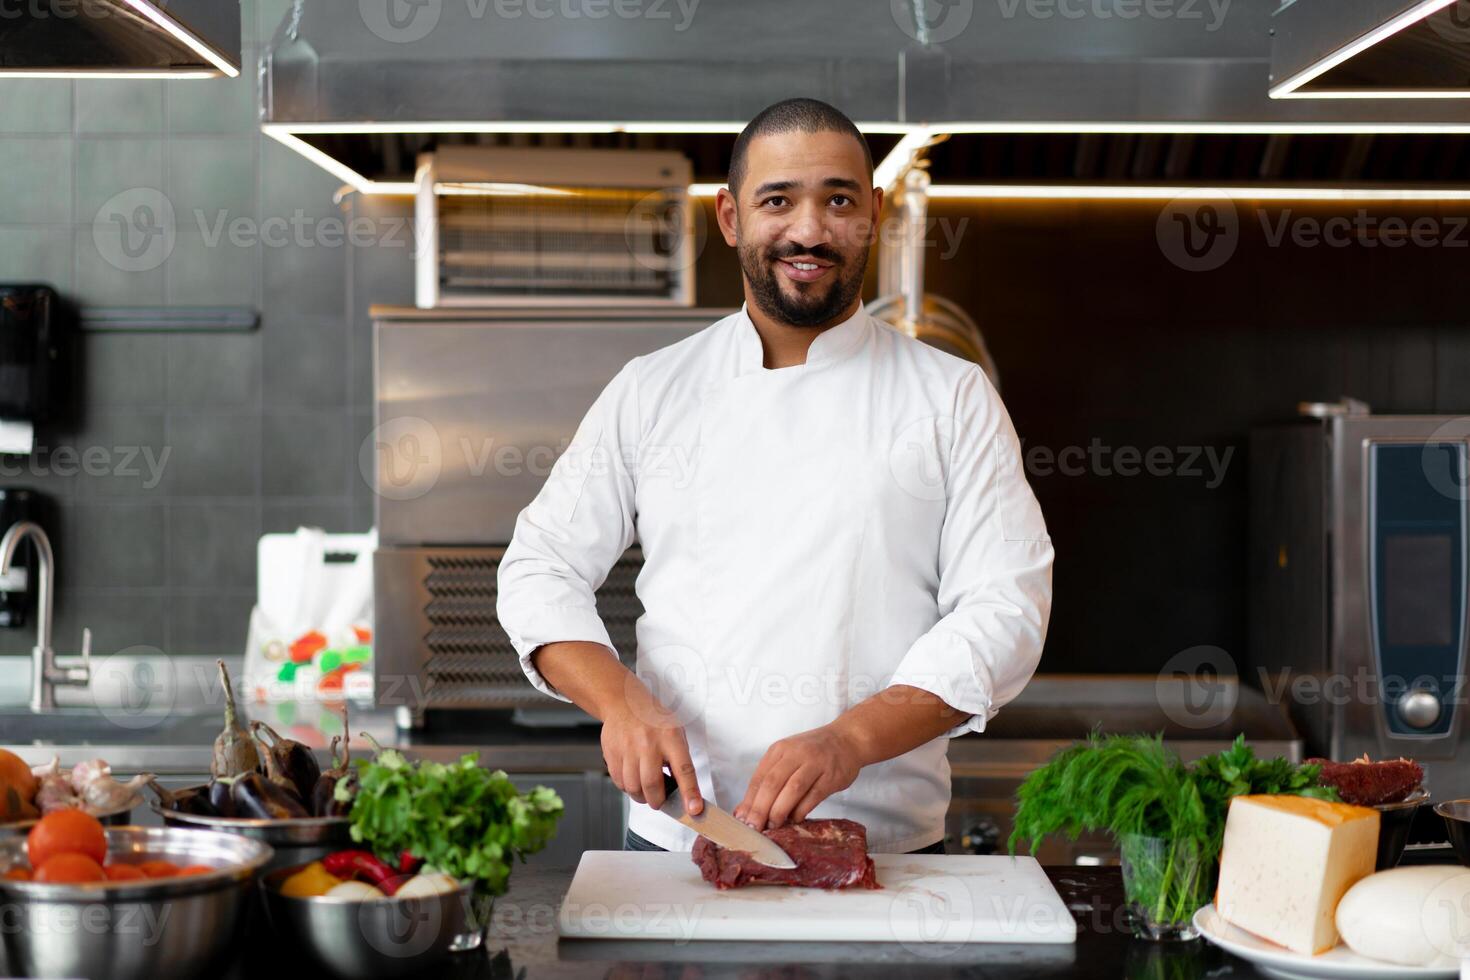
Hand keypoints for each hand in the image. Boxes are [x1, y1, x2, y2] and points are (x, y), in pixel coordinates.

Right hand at [600, 675, 702, 815]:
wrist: (624, 702)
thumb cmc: (653, 719)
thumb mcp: (675, 732)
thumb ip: (679, 759)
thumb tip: (683, 791)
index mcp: (670, 738)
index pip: (684, 770)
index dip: (690, 793)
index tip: (694, 810)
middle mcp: (648, 743)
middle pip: (652, 784)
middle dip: (657, 801)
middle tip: (660, 801)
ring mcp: (628, 748)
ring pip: (633, 787)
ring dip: (641, 797)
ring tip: (646, 791)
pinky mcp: (612, 753)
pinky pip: (619, 782)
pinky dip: (627, 788)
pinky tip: (633, 779)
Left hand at [734, 723, 863, 830]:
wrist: (847, 739)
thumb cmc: (813, 753)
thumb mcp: (787, 759)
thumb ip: (768, 781)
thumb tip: (744, 811)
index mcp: (779, 750)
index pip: (759, 778)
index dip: (749, 801)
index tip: (741, 820)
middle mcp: (795, 754)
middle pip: (772, 783)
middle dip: (760, 808)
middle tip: (754, 827)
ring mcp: (814, 764)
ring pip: (792, 789)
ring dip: (780, 810)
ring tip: (773, 826)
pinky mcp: (831, 776)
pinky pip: (813, 796)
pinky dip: (801, 810)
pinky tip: (794, 820)